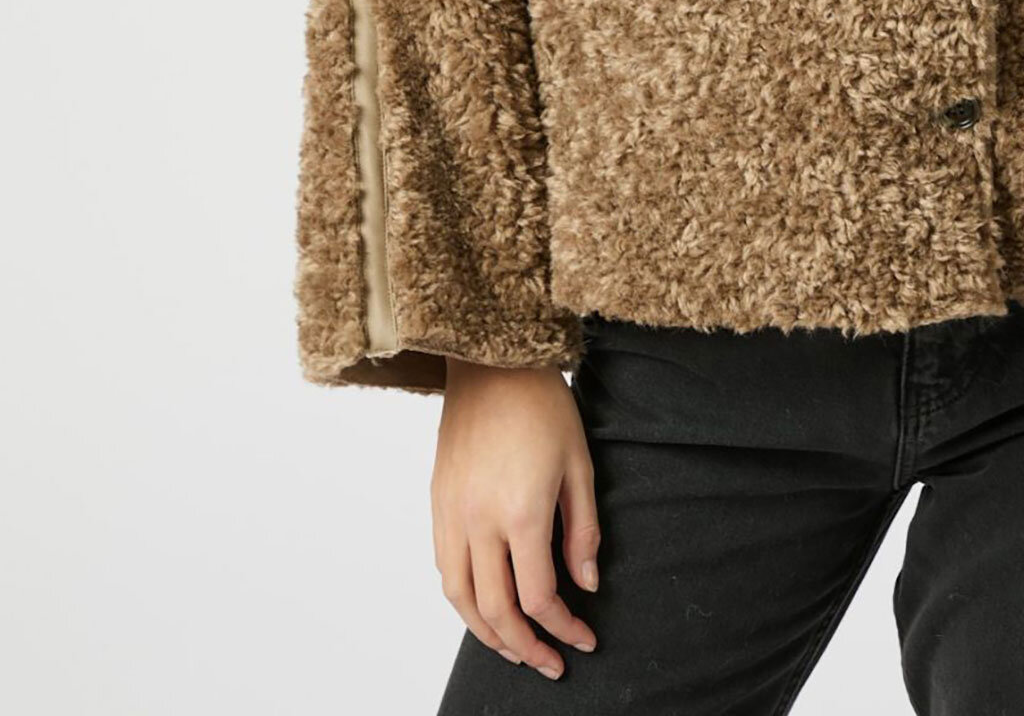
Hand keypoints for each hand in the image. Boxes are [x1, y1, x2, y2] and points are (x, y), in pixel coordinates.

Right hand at [431, 357, 602, 681]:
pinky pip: (444, 568)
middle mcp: (478, 521)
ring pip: (460, 598)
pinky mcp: (437, 503)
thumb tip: (585, 585)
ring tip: (515, 648)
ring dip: (487, 634)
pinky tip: (484, 605)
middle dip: (525, 647)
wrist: (491, 360)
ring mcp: (451, 513)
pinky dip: (463, 600)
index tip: (584, 638)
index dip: (562, 627)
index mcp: (520, 512)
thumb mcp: (579, 464)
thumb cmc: (542, 405)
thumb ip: (582, 531)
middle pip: (495, 610)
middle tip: (551, 663)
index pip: (538, 597)